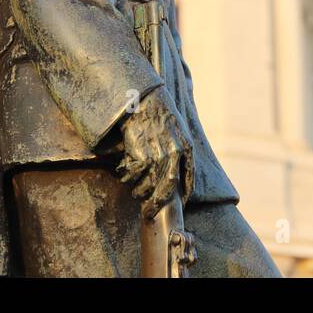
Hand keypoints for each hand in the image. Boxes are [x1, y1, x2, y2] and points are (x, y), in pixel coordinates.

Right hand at [118, 90, 193, 218]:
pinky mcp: (140, 156)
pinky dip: (126, 175)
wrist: (143, 100)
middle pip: (166, 190)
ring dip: (138, 190)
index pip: (187, 180)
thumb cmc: (160, 114)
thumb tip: (181, 180)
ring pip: (146, 186)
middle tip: (148, 212)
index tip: (176, 206)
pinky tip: (125, 168)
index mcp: (186, 149)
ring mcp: (156, 157)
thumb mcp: (179, 131)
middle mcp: (174, 155)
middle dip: (156, 205)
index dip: (182, 196)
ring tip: (135, 187)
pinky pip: (131, 175)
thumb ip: (181, 152)